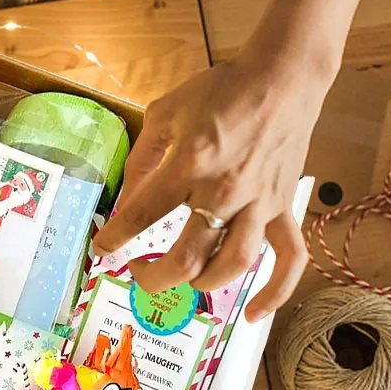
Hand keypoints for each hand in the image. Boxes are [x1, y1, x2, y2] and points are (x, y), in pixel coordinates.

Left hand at [94, 35, 331, 320]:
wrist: (283, 76)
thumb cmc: (222, 89)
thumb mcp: (166, 112)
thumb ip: (142, 156)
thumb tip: (126, 195)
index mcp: (189, 164)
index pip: (142, 215)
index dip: (115, 238)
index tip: (102, 250)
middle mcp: (224, 191)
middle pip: (187, 257)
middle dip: (155, 277)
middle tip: (140, 274)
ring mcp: (259, 203)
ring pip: (232, 265)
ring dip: (201, 283)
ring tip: (182, 280)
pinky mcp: (283, 208)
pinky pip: (288, 259)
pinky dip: (274, 292)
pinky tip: (253, 314)